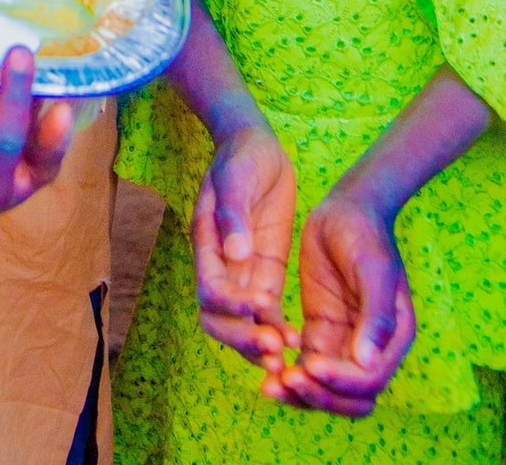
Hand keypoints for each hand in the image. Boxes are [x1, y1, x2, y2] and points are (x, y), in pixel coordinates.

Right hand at [192, 124, 297, 371]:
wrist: (256, 145)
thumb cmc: (241, 157)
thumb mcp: (235, 178)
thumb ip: (233, 215)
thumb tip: (235, 255)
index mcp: (207, 245)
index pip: (210, 291)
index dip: (231, 306)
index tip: (261, 305)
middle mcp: (222, 267)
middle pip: (219, 320)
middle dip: (242, 339)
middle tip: (274, 351)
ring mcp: (244, 273)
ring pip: (243, 324)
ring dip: (259, 345)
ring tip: (286, 359)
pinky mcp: (266, 274)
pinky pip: (267, 314)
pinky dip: (277, 331)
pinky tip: (298, 342)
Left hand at [270, 192, 414, 416]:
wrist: (346, 208)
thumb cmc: (365, 234)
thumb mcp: (374, 269)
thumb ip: (375, 315)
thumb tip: (367, 362)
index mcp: (392, 338)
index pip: (368, 381)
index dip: (340, 382)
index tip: (309, 364)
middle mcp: (370, 348)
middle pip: (348, 398)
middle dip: (318, 396)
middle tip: (284, 379)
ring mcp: (342, 341)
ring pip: (324, 388)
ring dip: (300, 394)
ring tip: (268, 384)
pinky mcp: (319, 331)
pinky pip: (305, 365)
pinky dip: (288, 373)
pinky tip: (265, 365)